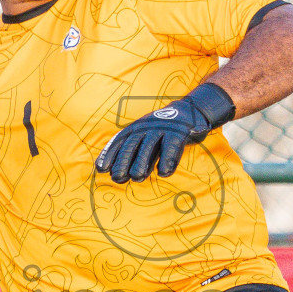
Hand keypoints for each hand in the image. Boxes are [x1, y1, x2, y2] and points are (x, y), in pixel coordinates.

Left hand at [94, 83, 235, 183]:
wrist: (190, 113)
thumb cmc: (164, 133)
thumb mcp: (146, 139)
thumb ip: (134, 155)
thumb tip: (115, 175)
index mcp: (136, 128)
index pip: (119, 142)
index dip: (109, 155)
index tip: (101, 169)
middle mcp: (147, 126)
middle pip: (131, 144)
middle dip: (123, 161)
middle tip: (117, 178)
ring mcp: (163, 128)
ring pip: (149, 146)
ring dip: (141, 162)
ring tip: (137, 178)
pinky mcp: (179, 132)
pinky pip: (172, 147)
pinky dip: (168, 160)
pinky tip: (163, 173)